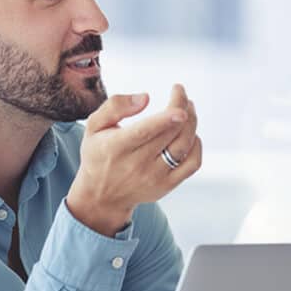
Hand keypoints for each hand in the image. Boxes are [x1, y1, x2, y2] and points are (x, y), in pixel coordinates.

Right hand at [66, 85, 201, 235]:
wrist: (102, 196)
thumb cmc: (99, 154)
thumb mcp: (94, 126)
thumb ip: (114, 106)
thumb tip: (145, 98)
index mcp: (117, 146)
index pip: (145, 131)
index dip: (166, 118)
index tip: (180, 102)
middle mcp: (137, 164)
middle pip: (169, 134)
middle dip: (182, 109)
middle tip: (181, 94)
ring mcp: (155, 177)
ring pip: (183, 147)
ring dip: (191, 123)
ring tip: (188, 108)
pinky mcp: (167, 185)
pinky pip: (192, 164)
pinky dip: (196, 146)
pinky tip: (190, 133)